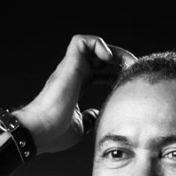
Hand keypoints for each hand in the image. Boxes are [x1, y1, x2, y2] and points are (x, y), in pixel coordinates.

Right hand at [15, 34, 136, 154]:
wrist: (41, 132)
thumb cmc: (56, 133)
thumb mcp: (81, 126)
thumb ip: (90, 118)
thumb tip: (96, 115)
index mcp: (76, 87)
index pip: (99, 73)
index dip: (115, 74)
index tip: (128, 82)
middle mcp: (73, 74)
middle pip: (100, 59)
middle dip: (120, 62)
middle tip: (135, 70)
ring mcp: (70, 68)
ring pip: (93, 46)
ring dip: (113, 51)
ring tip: (126, 63)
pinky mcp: (68, 64)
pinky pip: (82, 41)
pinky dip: (97, 44)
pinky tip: (108, 59)